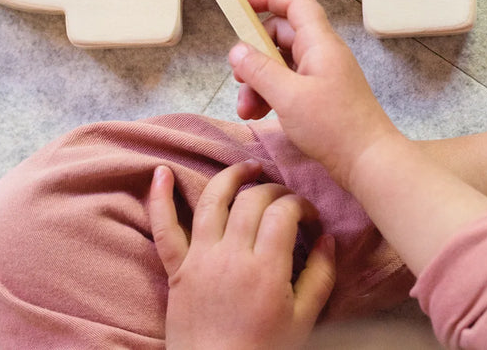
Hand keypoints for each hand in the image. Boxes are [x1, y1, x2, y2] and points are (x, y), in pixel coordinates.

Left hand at [151, 160, 335, 349]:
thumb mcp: (304, 320)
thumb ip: (321, 275)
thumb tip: (327, 238)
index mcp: (265, 268)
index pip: (284, 212)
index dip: (301, 205)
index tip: (311, 217)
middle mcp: (230, 255)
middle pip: (252, 199)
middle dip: (274, 190)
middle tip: (287, 200)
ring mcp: (199, 259)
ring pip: (212, 200)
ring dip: (231, 176)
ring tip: (249, 168)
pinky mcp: (177, 270)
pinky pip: (164, 229)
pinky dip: (159, 199)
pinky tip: (161, 173)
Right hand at [229, 0, 403, 191]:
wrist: (368, 161)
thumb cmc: (334, 127)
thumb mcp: (288, 97)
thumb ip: (259, 70)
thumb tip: (237, 49)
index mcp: (320, 43)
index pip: (295, 4)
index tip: (241, 4)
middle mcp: (322, 54)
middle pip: (281, 36)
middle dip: (254, 54)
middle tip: (237, 78)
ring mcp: (322, 76)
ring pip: (281, 64)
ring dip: (259, 81)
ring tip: (245, 109)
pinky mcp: (321, 97)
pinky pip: (289, 85)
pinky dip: (271, 95)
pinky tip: (259, 114)